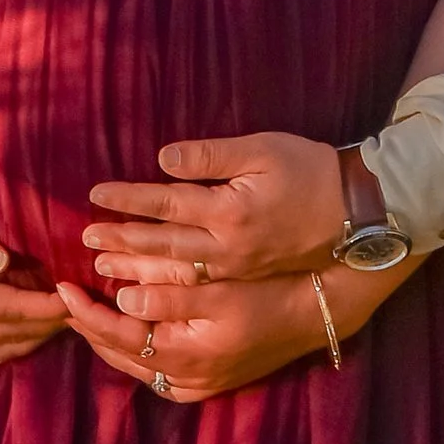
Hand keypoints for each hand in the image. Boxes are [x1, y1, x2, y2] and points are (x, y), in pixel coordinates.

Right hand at [0, 180, 68, 367]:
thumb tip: (2, 260)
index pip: (13, 310)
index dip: (50, 306)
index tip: (80, 297)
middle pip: (12, 334)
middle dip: (50, 324)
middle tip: (85, 309)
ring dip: (32, 338)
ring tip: (62, 319)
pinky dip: (4, 348)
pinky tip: (21, 335)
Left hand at [53, 267, 352, 402]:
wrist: (316, 314)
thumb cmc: (270, 294)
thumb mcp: (220, 290)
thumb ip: (171, 296)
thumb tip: (123, 297)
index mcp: (185, 356)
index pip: (118, 335)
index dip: (86, 312)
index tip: (62, 286)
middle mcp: (186, 379)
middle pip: (121, 356)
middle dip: (90, 328)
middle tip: (65, 301)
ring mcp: (198, 385)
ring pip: (136, 367)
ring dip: (109, 341)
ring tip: (86, 314)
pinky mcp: (209, 382)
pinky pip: (156, 372)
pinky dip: (134, 352)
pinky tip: (129, 334)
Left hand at [84, 133, 346, 285]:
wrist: (357, 216)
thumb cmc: (311, 173)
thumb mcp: (263, 150)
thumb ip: (211, 156)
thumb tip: (164, 160)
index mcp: (230, 213)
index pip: (166, 205)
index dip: (128, 200)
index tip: (95, 195)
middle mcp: (228, 249)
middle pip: (162, 247)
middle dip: (121, 241)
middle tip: (85, 237)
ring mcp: (237, 271)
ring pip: (174, 275)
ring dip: (135, 269)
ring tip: (102, 266)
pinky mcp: (246, 280)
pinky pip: (196, 292)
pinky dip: (164, 293)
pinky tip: (143, 291)